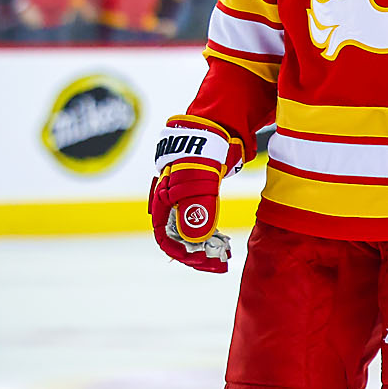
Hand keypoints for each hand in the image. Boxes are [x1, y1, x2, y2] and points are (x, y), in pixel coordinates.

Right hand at [148, 115, 238, 272]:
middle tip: (219, 263)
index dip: (184, 254)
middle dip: (197, 253)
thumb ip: (197, 208)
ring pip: (190, 229)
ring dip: (204, 245)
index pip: (166, 239)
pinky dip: (210, 231)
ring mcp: (184, 196)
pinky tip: (223, 238)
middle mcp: (170, 202)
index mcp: (163, 201)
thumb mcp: (199, 181)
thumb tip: (195, 240)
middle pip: (178, 237)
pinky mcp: (199, 191)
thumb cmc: (201, 152)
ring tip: (224, 254)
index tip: (205, 263)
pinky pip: (201, 218)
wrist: (214, 125)